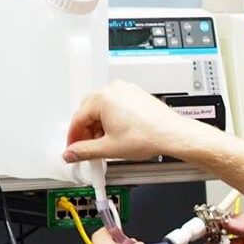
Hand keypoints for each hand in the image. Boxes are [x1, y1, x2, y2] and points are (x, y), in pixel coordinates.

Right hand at [64, 81, 200, 164]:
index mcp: (102, 98)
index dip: (73, 137)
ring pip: (101, 108)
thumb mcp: (109, 148)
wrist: (172, 134)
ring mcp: (125, 90)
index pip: (77, 118)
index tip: (73, 148)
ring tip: (104, 143)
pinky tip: (116, 134)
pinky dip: (111, 119)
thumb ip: (84, 151)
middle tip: (86, 148)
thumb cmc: (148, 136)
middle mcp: (113, 89)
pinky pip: (115, 105)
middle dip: (85, 131)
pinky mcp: (135, 94)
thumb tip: (71, 154)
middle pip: (87, 111)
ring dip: (98, 126)